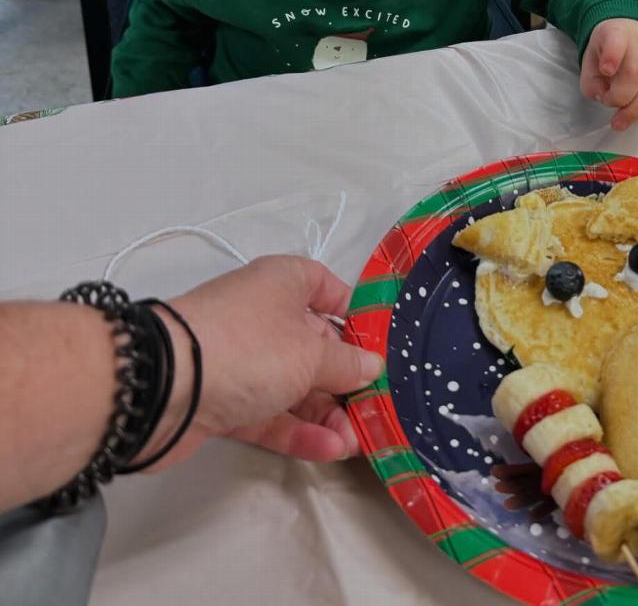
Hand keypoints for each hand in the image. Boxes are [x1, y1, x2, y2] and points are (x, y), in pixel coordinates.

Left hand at [149, 256, 383, 468]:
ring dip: (325, 413)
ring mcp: (240, 361)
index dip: (350, 311)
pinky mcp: (223, 402)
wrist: (164, 386)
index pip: (323, 286)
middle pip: (312, 344)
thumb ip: (345, 363)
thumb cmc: (250, 347)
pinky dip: (297, 431)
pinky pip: (269, 415)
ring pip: (293, 385)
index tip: (377, 342)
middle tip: (374, 408)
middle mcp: (262, 317)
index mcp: (282, 284)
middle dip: (344, 377)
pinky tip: (329, 450)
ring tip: (355, 441)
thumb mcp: (311, 352)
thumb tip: (371, 365)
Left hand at [580, 19, 637, 131]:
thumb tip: (603, 97)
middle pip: (636, 72)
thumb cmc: (609, 49)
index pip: (616, 41)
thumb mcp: (590, 59)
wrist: (633, 31)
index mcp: (616, 32)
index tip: (605, 70)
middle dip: (621, 97)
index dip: (612, 56)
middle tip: (609, 106)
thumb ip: (591, 80)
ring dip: (636, 109)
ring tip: (621, 122)